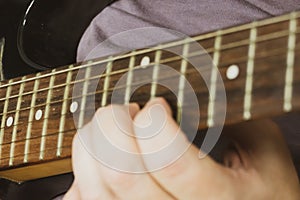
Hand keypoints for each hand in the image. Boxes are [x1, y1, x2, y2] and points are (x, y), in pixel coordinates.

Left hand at [64, 98, 299, 199]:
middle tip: (127, 109)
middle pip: (123, 174)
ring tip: (112, 126)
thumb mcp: (258, 140)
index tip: (158, 104)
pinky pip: (83, 197)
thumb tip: (167, 93)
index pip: (171, 162)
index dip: (155, 122)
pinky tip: (105, 155)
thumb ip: (223, 114)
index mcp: (224, 199)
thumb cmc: (254, 173)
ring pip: (96, 187)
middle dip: (114, 123)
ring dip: (92, 141)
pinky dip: (85, 168)